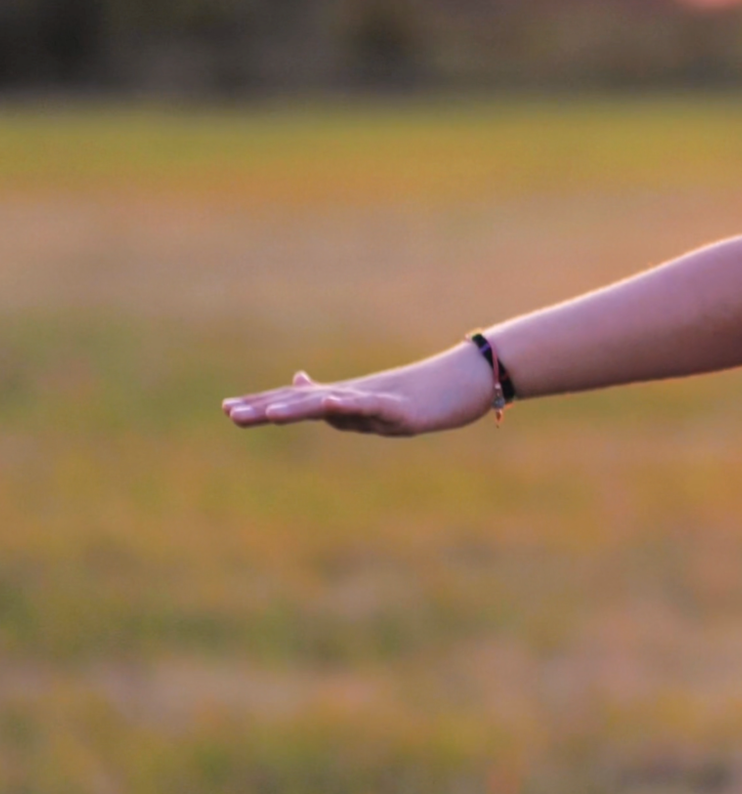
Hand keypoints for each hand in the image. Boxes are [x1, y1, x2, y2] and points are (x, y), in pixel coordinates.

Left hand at [222, 343, 497, 436]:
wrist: (463, 380)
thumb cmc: (422, 392)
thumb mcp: (373, 402)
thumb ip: (336, 401)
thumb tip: (303, 387)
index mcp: (344, 400)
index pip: (295, 403)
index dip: (261, 405)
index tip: (227, 409)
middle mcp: (352, 396)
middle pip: (302, 403)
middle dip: (264, 408)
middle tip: (228, 412)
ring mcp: (374, 400)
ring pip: (329, 404)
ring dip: (297, 408)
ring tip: (267, 414)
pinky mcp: (399, 407)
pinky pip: (369, 405)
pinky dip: (347, 404)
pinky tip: (330, 404)